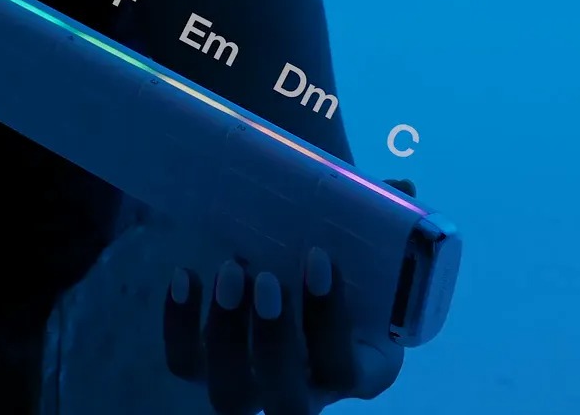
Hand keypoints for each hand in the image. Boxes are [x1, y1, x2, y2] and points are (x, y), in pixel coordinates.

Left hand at [161, 179, 416, 414]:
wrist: (297, 261)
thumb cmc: (338, 259)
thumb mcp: (365, 242)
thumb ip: (384, 221)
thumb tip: (401, 187)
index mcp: (362, 369)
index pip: (348, 371)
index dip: (330, 322)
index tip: (317, 257)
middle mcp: (308, 389)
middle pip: (289, 402)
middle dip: (275, 343)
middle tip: (264, 276)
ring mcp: (254, 385)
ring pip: (233, 394)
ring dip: (227, 337)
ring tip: (227, 269)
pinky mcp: (206, 368)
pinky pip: (185, 366)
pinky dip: (179, 326)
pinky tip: (184, 276)